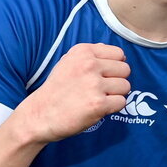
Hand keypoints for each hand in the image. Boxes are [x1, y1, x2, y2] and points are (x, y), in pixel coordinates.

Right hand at [15, 43, 130, 143]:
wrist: (40, 114)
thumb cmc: (57, 89)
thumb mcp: (69, 63)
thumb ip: (93, 56)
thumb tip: (121, 55)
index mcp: (83, 52)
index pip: (119, 53)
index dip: (114, 66)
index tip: (102, 75)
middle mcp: (89, 65)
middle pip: (125, 69)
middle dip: (116, 80)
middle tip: (100, 89)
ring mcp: (94, 84)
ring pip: (125, 86)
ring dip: (115, 95)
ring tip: (98, 98)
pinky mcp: (98, 104)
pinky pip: (121, 102)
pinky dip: (112, 108)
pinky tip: (98, 108)